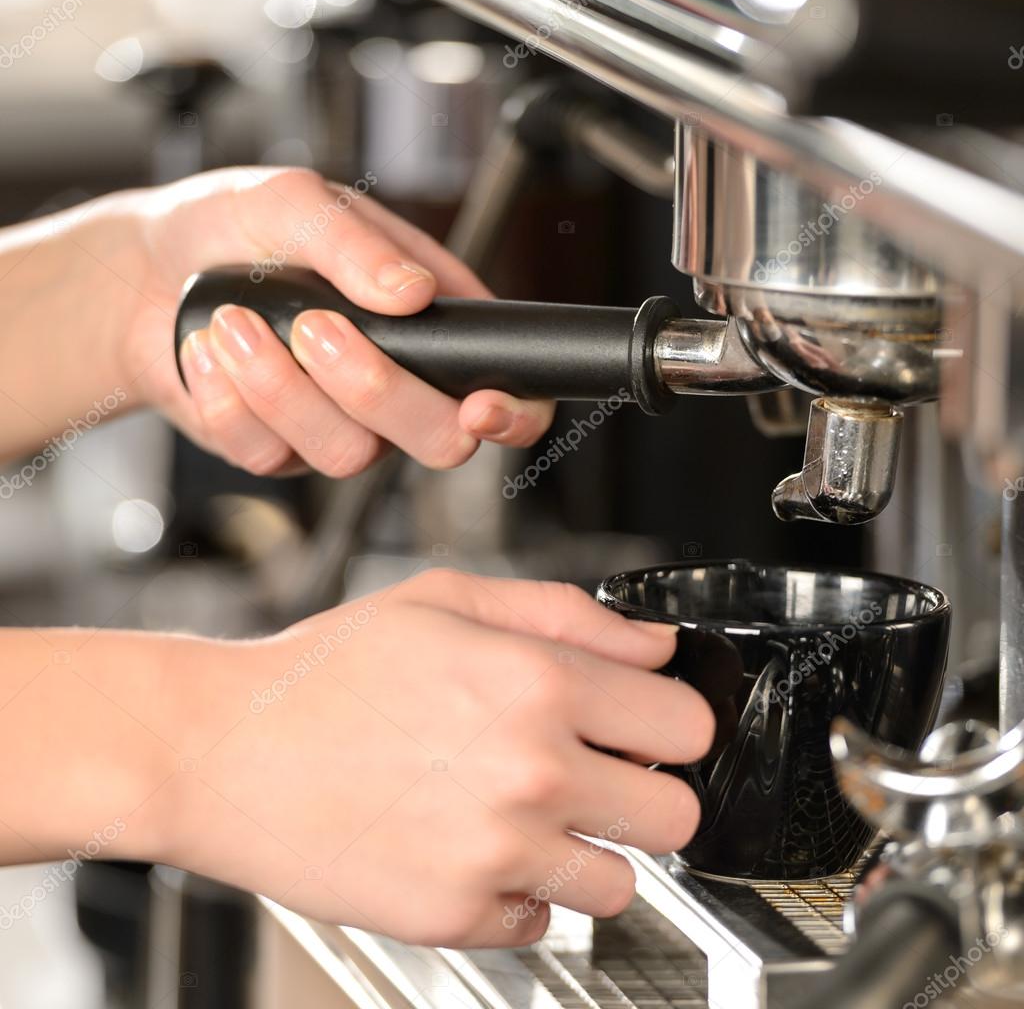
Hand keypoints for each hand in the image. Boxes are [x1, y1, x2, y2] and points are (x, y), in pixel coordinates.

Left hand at [122, 167, 554, 475]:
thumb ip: (356, 244)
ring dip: (282, 386)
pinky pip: (271, 457)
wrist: (145, 273)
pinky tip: (209, 350)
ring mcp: (341, 426)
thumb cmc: (232, 229)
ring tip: (234, 322)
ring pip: (349, 455)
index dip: (512, 412)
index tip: (477, 402)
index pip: (509, 390)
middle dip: (373, 387)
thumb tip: (413, 293)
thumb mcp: (295, 202)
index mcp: (431, 326)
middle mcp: (398, 387)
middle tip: (313, 324)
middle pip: (439, 440)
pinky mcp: (280, 452)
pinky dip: (230, 399)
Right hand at [157, 570, 713, 947]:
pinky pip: (541, 923)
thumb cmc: (325, 671)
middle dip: (646, 792)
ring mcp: (496, 854)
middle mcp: (531, 774)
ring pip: (621, 884)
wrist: (223, 748)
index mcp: (538, 683)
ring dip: (590, 850)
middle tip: (596, 774)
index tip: (643, 725)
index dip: (669, 720)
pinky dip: (522, 892)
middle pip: (677, 818)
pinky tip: (477, 848)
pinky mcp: (454, 916)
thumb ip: (565, 613)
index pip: (688, 724)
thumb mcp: (446, 600)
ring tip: (530, 814)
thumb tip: (651, 644)